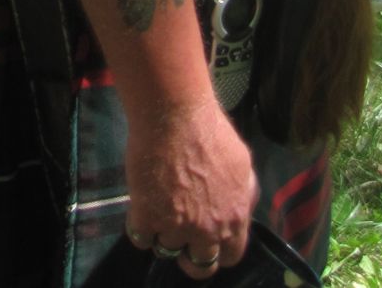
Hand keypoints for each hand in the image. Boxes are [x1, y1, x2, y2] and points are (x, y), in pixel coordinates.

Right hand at [123, 96, 257, 279]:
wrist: (174, 114)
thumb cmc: (209, 129)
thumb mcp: (242, 162)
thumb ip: (243, 191)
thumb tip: (242, 202)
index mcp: (234, 218)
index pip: (230, 257)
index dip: (218, 250)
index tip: (207, 239)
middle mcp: (208, 230)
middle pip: (200, 266)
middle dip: (189, 255)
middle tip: (179, 234)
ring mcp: (176, 225)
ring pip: (167, 249)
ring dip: (162, 233)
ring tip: (157, 208)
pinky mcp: (146, 215)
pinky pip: (140, 237)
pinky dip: (138, 225)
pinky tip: (140, 205)